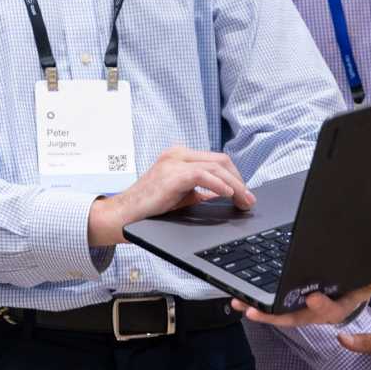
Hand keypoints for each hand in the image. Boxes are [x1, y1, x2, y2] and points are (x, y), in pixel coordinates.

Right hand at [86, 145, 253, 245]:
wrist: (121, 215)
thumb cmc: (147, 208)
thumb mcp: (179, 196)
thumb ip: (199, 191)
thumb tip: (223, 194)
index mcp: (178, 157)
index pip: (216, 160)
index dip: (235, 177)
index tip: (245, 195)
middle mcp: (177, 154)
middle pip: (220, 160)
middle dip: (239, 181)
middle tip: (249, 200)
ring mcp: (173, 162)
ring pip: (216, 166)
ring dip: (235, 185)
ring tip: (244, 201)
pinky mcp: (172, 174)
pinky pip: (203, 175)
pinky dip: (220, 185)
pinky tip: (228, 195)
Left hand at [230, 272, 370, 327]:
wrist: (349, 288)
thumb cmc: (360, 282)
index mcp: (338, 306)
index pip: (330, 308)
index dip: (321, 305)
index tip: (310, 297)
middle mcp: (318, 312)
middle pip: (297, 317)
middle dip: (277, 315)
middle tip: (256, 311)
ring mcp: (302, 310)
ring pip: (280, 315)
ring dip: (259, 312)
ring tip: (239, 306)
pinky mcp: (289, 305)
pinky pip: (272, 308)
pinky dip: (255, 305)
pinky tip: (236, 300)